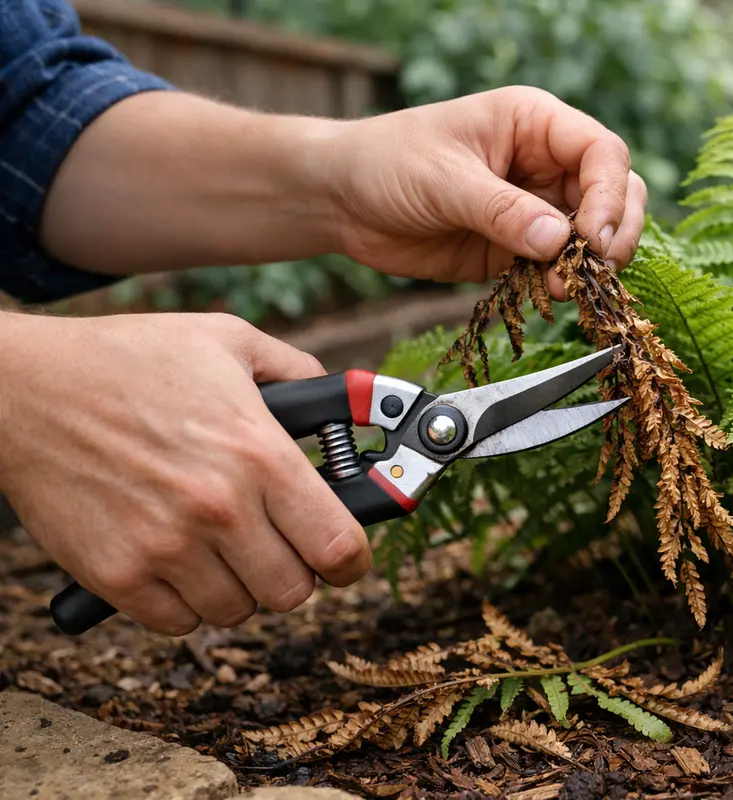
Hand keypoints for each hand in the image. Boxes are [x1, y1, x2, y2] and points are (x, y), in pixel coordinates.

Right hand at [0, 312, 370, 634]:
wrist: (23, 390)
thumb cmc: (128, 360)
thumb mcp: (227, 342)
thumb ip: (297, 371)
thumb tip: (346, 398)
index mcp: (259, 454)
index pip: (338, 546)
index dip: (352, 559)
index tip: (345, 558)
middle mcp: (219, 509)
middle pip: (293, 591)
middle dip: (294, 571)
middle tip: (276, 545)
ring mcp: (166, 548)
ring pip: (239, 612)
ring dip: (239, 587)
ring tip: (221, 547)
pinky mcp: (118, 576)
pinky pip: (180, 623)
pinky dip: (186, 602)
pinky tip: (177, 559)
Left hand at [323, 86, 648, 299]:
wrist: (343, 200)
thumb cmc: (389, 163)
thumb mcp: (445, 181)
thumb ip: (503, 211)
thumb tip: (558, 240)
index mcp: (535, 125)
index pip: (602, 153)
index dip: (610, 194)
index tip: (593, 237)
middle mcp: (546, 164)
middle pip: (616, 195)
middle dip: (614, 233)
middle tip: (593, 268)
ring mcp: (537, 208)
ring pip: (595, 237)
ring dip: (591, 266)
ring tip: (562, 288)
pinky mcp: (519, 249)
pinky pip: (559, 268)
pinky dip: (562, 284)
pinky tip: (546, 295)